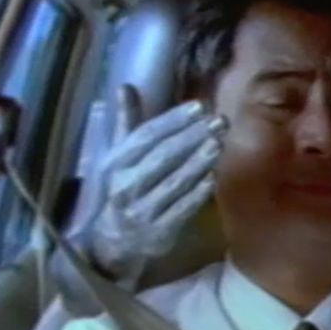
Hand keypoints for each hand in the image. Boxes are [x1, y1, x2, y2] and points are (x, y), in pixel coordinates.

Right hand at [88, 85, 227, 286]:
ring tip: (218, 144)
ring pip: (173, 181)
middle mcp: (127, 183)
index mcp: (117, 162)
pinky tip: (212, 179)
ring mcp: (142, 209)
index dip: (174, 120)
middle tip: (219, 121)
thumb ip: (128, 123)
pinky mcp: (159, 231)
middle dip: (193, 137)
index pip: (147, 135)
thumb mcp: (119, 157)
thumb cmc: (122, 191)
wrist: (111, 243)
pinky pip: (180, 209)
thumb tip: (126, 86)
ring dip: (198, 162)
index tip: (199, 106)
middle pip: (163, 156)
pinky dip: (196, 194)